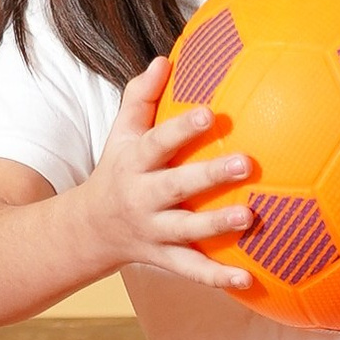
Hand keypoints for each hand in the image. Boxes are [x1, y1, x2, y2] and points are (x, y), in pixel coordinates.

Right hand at [80, 56, 254, 291]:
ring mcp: (153, 230)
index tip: (211, 113)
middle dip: (209, 176)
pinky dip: (218, 278)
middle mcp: (142, 197)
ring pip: (186, 231)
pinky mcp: (163, 259)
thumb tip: (165, 59)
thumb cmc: (118, 169)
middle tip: (245, 163)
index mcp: (135, 162)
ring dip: (217, 226)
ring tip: (249, 217)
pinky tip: (248, 279)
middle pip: (175, 186)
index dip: (182, 128)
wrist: (90, 229)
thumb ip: (141, 96)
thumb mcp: (121, 133)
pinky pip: (192, 270)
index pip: (158, 142)